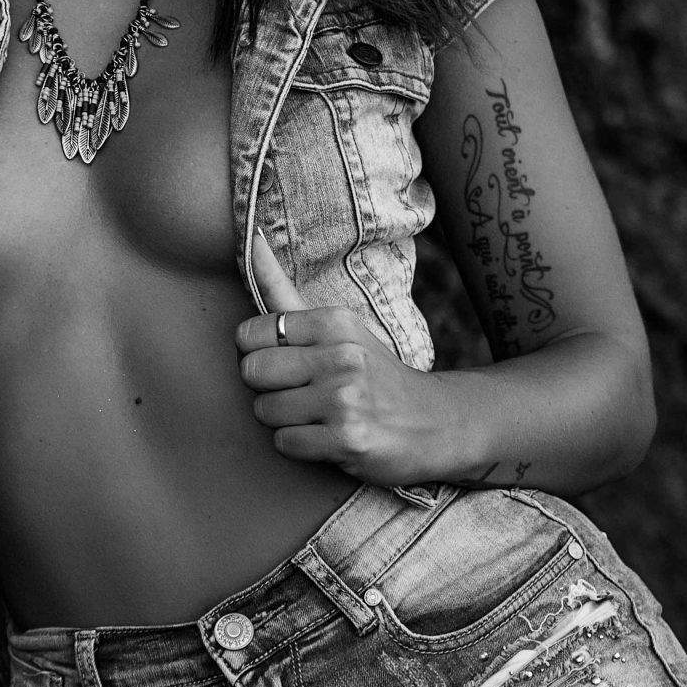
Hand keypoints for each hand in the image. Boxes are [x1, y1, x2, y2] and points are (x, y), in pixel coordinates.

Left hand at [235, 230, 465, 484]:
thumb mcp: (338, 328)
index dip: (259, 354)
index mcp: (334, 322)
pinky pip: (284, 443)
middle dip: (268, 388)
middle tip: (303, 393)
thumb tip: (250, 239)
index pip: (250, 333)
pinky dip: (300, 446)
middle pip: (251, 372)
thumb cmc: (373, 373)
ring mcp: (346, 399)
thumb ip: (284, 290)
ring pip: (264, 411)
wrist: (436, 424)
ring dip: (284, 420)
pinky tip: (329, 437)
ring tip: (320, 415)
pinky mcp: (349, 439)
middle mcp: (341, 356)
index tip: (288, 362)